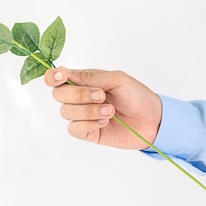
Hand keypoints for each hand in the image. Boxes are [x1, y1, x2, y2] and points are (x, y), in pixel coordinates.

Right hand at [44, 67, 161, 149]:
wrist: (152, 120)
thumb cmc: (137, 96)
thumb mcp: (117, 79)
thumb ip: (91, 77)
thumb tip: (67, 74)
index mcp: (85, 81)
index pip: (57, 77)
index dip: (53, 77)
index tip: (61, 76)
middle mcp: (80, 97)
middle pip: (59, 95)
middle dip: (79, 95)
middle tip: (102, 96)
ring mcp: (83, 115)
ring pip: (66, 112)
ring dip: (89, 111)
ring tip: (111, 111)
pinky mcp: (87, 132)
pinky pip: (74, 128)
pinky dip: (88, 124)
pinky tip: (104, 122)